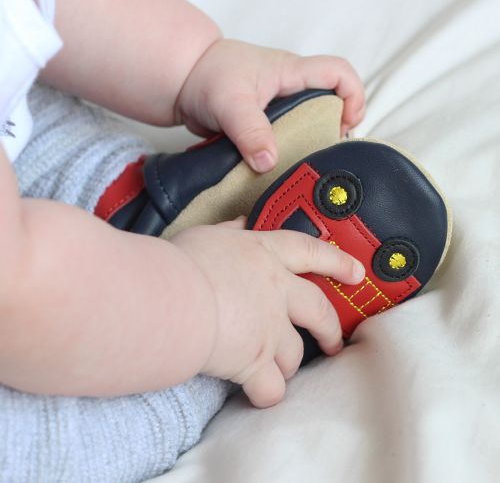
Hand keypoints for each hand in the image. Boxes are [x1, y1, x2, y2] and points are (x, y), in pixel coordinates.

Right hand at [171, 217, 364, 407]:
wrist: (169, 296)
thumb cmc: (180, 263)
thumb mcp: (206, 236)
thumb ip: (229, 231)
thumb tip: (241, 222)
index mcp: (264, 255)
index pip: (310, 252)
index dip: (336, 261)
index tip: (357, 273)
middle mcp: (275, 291)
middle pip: (318, 311)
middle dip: (329, 330)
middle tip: (332, 342)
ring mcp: (269, 328)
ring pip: (294, 354)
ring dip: (288, 364)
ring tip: (278, 370)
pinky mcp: (255, 361)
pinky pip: (270, 388)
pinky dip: (266, 394)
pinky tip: (258, 395)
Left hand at [175, 39, 364, 172]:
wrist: (181, 84)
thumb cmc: (206, 76)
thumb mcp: (230, 102)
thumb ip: (250, 131)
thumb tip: (269, 162)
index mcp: (292, 73)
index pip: (339, 73)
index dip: (353, 97)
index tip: (345, 126)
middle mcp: (291, 90)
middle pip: (330, 105)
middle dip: (333, 130)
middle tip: (322, 156)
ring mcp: (279, 108)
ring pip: (307, 126)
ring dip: (308, 146)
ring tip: (302, 168)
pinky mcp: (266, 125)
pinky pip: (286, 139)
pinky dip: (287, 154)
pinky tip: (280, 171)